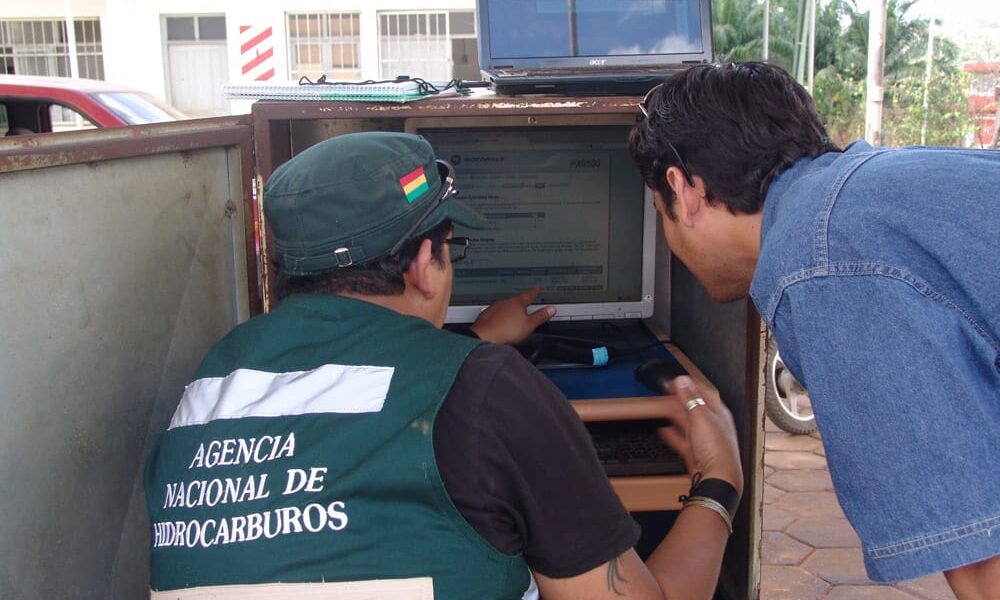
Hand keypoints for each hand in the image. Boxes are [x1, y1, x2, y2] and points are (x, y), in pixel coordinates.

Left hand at [470, 286, 555, 344]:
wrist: (484, 338)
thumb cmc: (506, 331)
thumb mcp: (529, 325)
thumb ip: (540, 316)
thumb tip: (551, 309)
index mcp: (516, 303)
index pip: (528, 295)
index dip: (534, 292)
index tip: (537, 288)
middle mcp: (504, 303)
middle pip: (515, 301)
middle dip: (520, 303)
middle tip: (526, 305)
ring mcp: (493, 309)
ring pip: (504, 307)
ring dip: (508, 311)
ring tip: (512, 320)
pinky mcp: (485, 317)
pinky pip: (494, 315)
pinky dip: (498, 318)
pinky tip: (499, 326)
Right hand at [658, 376, 742, 495]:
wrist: (717, 477)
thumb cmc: (717, 449)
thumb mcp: (700, 416)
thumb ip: (690, 398)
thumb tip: (683, 381)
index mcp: (719, 413)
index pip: (704, 392)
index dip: (689, 385)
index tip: (675, 380)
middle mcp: (713, 425)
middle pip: (695, 407)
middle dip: (681, 398)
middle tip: (666, 391)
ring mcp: (704, 440)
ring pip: (687, 422)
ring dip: (675, 414)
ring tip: (662, 408)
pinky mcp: (696, 453)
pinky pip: (682, 440)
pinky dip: (672, 434)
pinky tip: (664, 431)